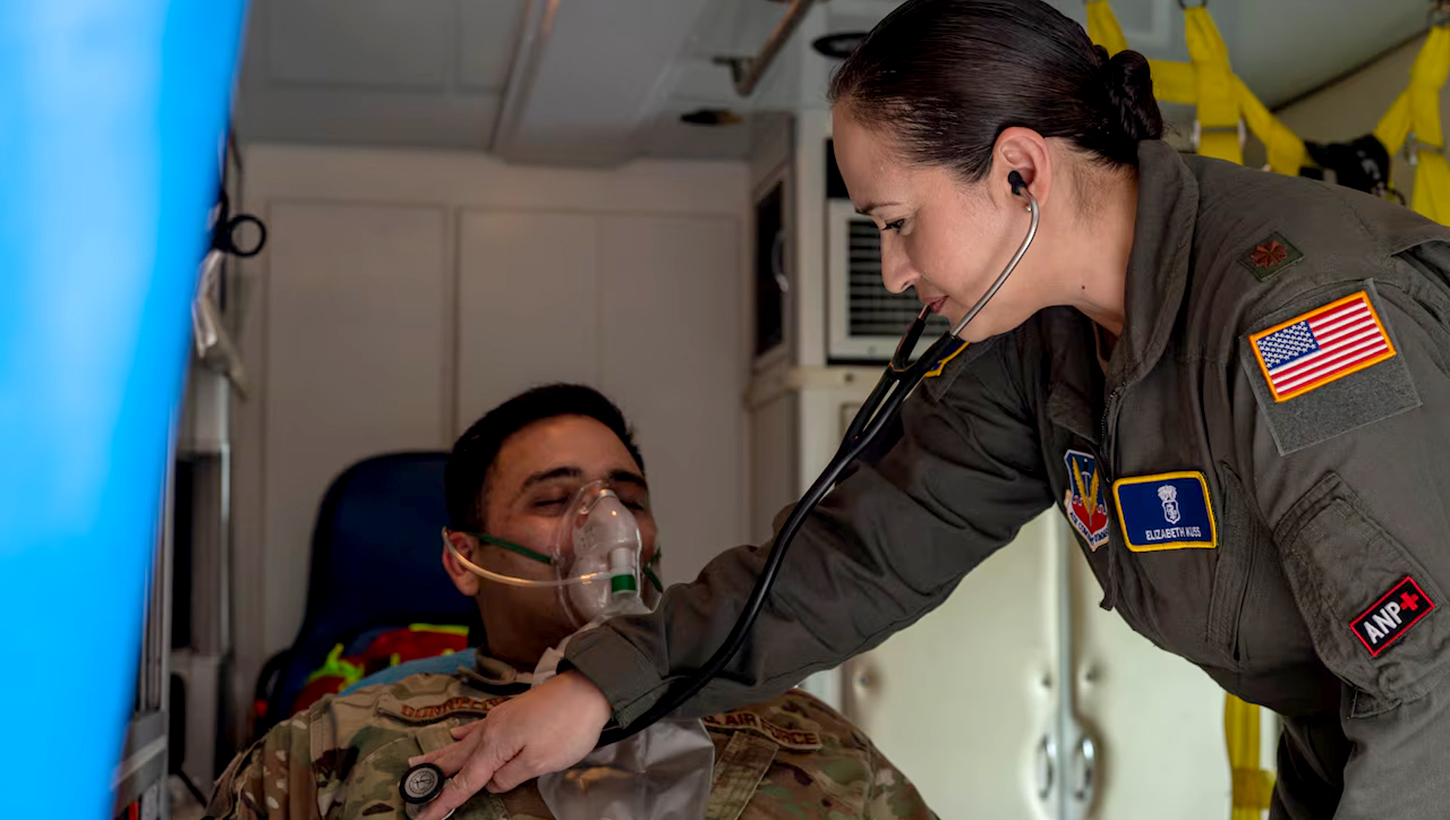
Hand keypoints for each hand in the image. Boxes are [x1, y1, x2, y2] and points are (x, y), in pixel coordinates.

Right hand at [408, 670, 611, 819]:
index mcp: (494, 745)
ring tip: (417, 762)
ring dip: (440, 756)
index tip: (425, 817)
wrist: (588, 689)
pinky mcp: (510, 713)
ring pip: (462, 743)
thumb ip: (509, 776)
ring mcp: (499, 719)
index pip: (464, 781)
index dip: (444, 801)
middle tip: (409, 787)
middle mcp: (490, 730)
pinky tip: (454, 735)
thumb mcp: (539, 761)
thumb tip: (491, 781)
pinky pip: (477, 727)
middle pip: (456, 760)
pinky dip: (462, 734)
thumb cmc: (568, 727)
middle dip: (432, 776)